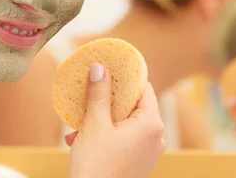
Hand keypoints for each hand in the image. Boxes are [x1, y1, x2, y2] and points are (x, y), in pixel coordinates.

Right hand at [67, 63, 165, 177]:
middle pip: (133, 106)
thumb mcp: (94, 124)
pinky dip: (106, 135)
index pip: (143, 88)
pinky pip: (125, 139)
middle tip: (88, 97)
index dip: (125, 77)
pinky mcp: (140, 162)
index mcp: (151, 124)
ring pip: (125, 123)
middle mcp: (156, 138)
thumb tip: (99, 67)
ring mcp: (149, 152)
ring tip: (79, 125)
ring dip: (102, 120)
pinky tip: (82, 138)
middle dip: (107, 102)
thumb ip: (98, 93)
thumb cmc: (96, 166)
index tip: (108, 69)